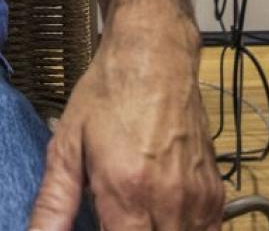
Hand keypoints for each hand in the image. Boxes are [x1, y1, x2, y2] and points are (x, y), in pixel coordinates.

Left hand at [29, 2, 221, 230]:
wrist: (154, 54)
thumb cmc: (110, 94)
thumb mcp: (67, 145)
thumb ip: (54, 204)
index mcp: (128, 192)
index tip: (104, 226)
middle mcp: (168, 200)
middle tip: (119, 222)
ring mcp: (197, 196)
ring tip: (139, 220)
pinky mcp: (214, 190)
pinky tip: (165, 220)